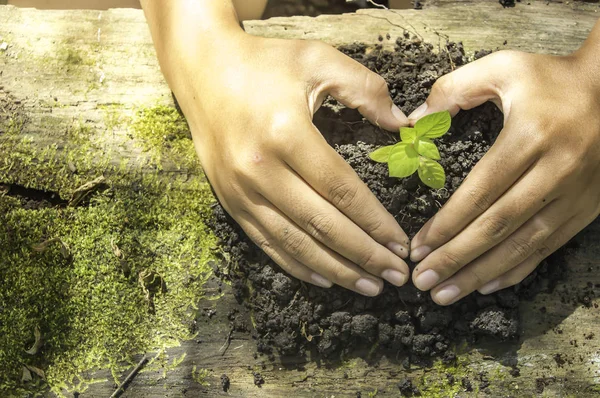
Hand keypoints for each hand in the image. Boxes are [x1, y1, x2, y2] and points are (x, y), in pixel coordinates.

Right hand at [175, 33, 410, 295]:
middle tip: (396, 276)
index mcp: (285, 133)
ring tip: (367, 286)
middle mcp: (259, 169)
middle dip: (363, 254)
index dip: (374, 221)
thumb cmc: (264, 63)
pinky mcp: (230, 201)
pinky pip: (266, 242)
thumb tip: (403, 124)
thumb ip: (366, 89)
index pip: (341, 189)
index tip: (401, 244)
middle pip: (320, 224)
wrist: (202, 70)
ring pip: (294, 242)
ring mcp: (241, 190)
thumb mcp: (318, 59)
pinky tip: (324, 277)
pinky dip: (296, 264)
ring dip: (334, 268)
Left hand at [407, 43, 599, 304]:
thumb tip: (413, 120)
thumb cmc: (551, 78)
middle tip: (422, 281)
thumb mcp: (502, 67)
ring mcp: (576, 194)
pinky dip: (516, 269)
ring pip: (523, 244)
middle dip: (457, 258)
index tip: (417, 246)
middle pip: (499, 225)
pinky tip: (487, 285)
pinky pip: (548, 247)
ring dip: (481, 273)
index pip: (481, 191)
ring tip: (445, 294)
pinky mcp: (586, 208)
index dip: (447, 223)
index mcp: (530, 137)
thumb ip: (452, 88)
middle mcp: (556, 171)